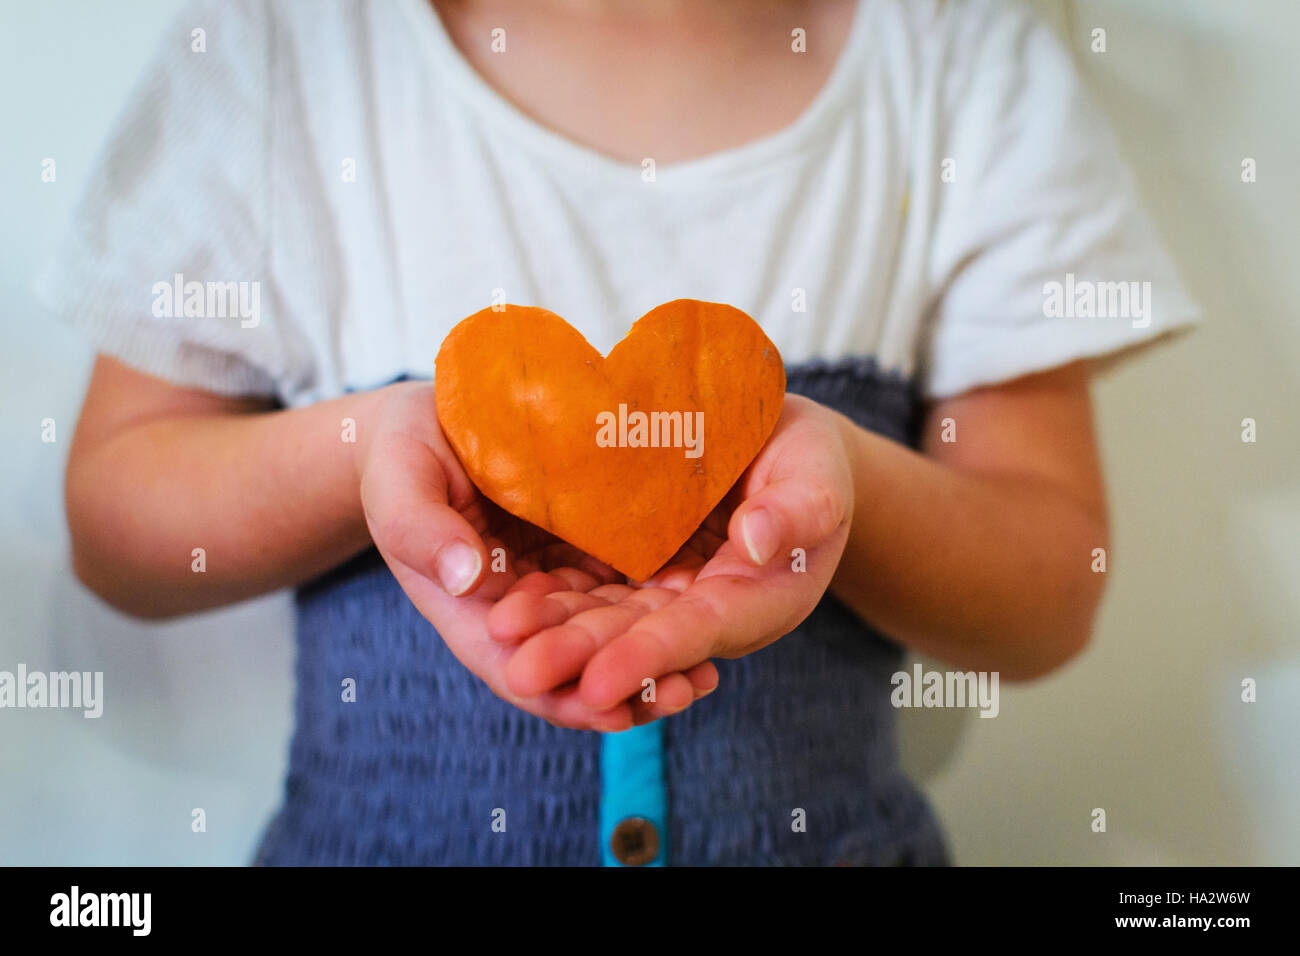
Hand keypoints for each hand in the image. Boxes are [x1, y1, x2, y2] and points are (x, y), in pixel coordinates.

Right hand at [356, 381, 717, 730]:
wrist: (431, 420)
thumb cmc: (405, 452)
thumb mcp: (400, 480)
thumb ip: (421, 529)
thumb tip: (466, 578)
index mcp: (469, 609)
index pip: (518, 669)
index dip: (564, 695)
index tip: (613, 708)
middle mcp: (519, 611)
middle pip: (576, 663)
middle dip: (627, 686)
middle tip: (684, 690)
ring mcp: (556, 585)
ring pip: (608, 634)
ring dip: (652, 658)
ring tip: (705, 670)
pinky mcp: (586, 551)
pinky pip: (626, 587)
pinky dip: (659, 607)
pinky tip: (703, 609)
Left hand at [490, 394, 853, 720]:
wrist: (781, 445)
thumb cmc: (810, 458)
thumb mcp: (820, 471)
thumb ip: (802, 507)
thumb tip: (757, 541)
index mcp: (760, 598)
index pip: (700, 631)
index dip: (649, 655)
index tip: (597, 681)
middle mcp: (707, 609)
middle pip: (640, 637)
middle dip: (581, 657)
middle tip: (521, 671)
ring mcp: (668, 593)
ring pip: (606, 617)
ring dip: (555, 633)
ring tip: (499, 635)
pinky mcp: (637, 567)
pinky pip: (591, 588)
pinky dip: (552, 598)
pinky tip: (505, 603)